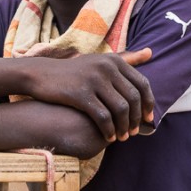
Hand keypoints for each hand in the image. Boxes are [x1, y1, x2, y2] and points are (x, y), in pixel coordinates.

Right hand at [22, 48, 153, 142]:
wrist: (40, 75)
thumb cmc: (73, 71)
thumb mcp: (99, 60)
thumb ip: (125, 58)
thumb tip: (150, 52)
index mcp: (114, 60)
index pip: (142, 84)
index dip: (148, 104)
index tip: (148, 120)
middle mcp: (106, 67)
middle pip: (132, 98)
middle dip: (136, 119)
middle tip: (134, 133)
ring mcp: (93, 80)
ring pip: (120, 109)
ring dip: (124, 127)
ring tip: (122, 138)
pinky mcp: (80, 94)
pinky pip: (102, 117)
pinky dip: (109, 130)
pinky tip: (108, 137)